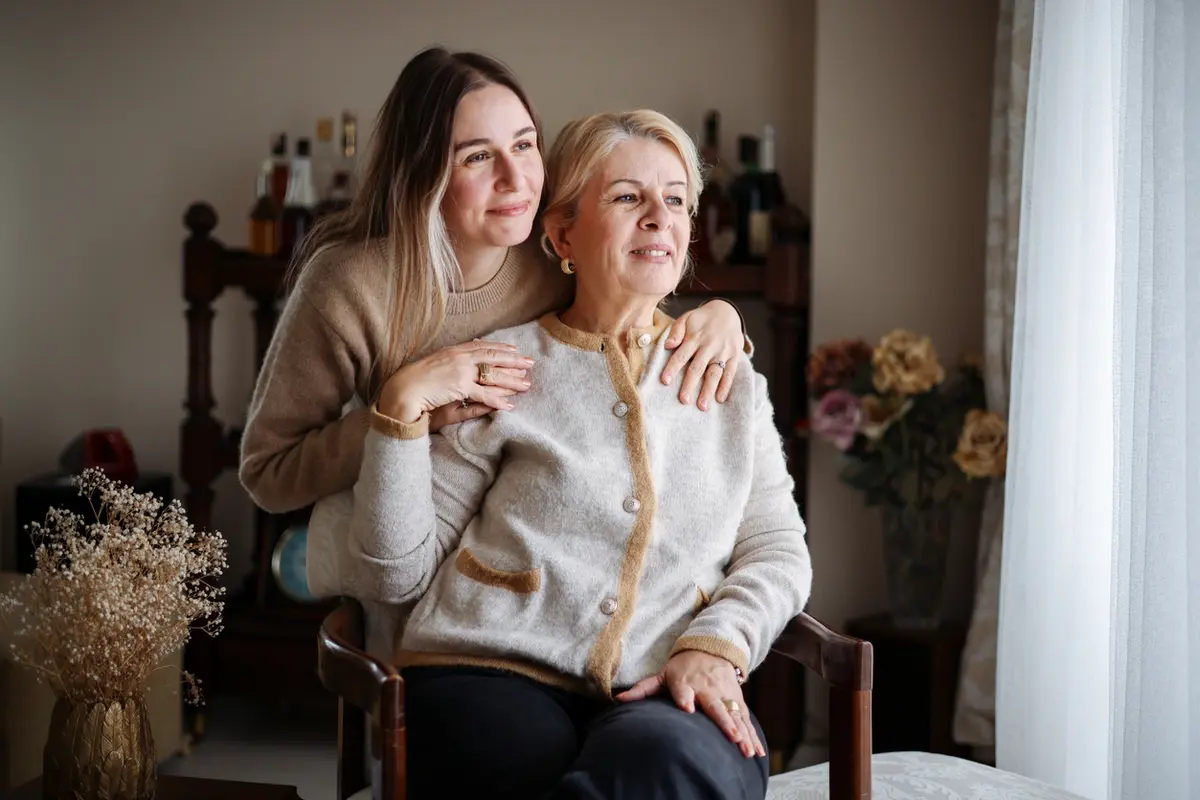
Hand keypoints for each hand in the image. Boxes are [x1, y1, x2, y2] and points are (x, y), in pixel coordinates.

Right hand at [378, 339, 534, 423]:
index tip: (513, 349)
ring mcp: (460, 371)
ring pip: (492, 375)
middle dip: (513, 360)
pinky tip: (509, 404)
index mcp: (452, 351)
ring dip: (511, 380)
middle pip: (492, 357)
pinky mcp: (460, 387)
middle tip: (529, 363)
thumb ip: (452, 365)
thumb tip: (464, 364)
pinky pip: (484, 393)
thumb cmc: (414, 381)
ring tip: (526, 384)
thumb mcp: (436, 368)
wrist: (402, 389)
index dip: (499, 347)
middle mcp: (459, 358)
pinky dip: (498, 399)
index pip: (481, 346)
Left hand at [615, 651, 763, 758]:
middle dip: (724, 722)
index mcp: (686, 682)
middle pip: (716, 706)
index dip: (685, 698)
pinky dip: (752, 735)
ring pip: (735, 715)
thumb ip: (643, 689)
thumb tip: (618, 699)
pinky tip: (756, 752)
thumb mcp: (662, 674)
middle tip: (731, 738)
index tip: (687, 708)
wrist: (711, 649)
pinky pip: (746, 720)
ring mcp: (725, 694)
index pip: (684, 690)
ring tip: (745, 751)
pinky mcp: (737, 700)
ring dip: (742, 733)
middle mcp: (707, 688)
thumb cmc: (682, 668)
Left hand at [661, 301, 743, 410]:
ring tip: (702, 406)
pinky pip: (730, 373)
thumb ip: (676, 331)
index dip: (672, 368)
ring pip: (714, 373)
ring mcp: (723, 351)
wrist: (727, 312)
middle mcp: (709, 345)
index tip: (665, 381)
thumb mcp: (686, 318)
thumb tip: (667, 345)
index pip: (681, 355)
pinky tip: (719, 399)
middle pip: (698, 368)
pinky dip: (725, 386)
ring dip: (708, 390)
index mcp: (694, 337)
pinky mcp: (734, 356)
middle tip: (683, 400)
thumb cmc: (701, 320)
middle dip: (690, 384)